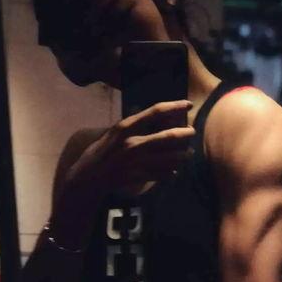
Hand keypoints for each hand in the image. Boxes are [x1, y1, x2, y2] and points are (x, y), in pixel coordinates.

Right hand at [67, 100, 194, 194]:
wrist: (88, 178)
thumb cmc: (101, 152)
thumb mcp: (113, 133)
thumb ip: (132, 126)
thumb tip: (154, 117)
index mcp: (125, 127)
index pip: (155, 112)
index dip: (174, 106)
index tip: (188, 104)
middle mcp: (132, 143)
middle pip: (167, 137)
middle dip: (184, 134)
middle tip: (192, 132)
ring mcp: (136, 162)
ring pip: (169, 158)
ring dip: (182, 156)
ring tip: (189, 153)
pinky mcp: (138, 177)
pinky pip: (162, 174)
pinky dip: (171, 173)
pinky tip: (175, 171)